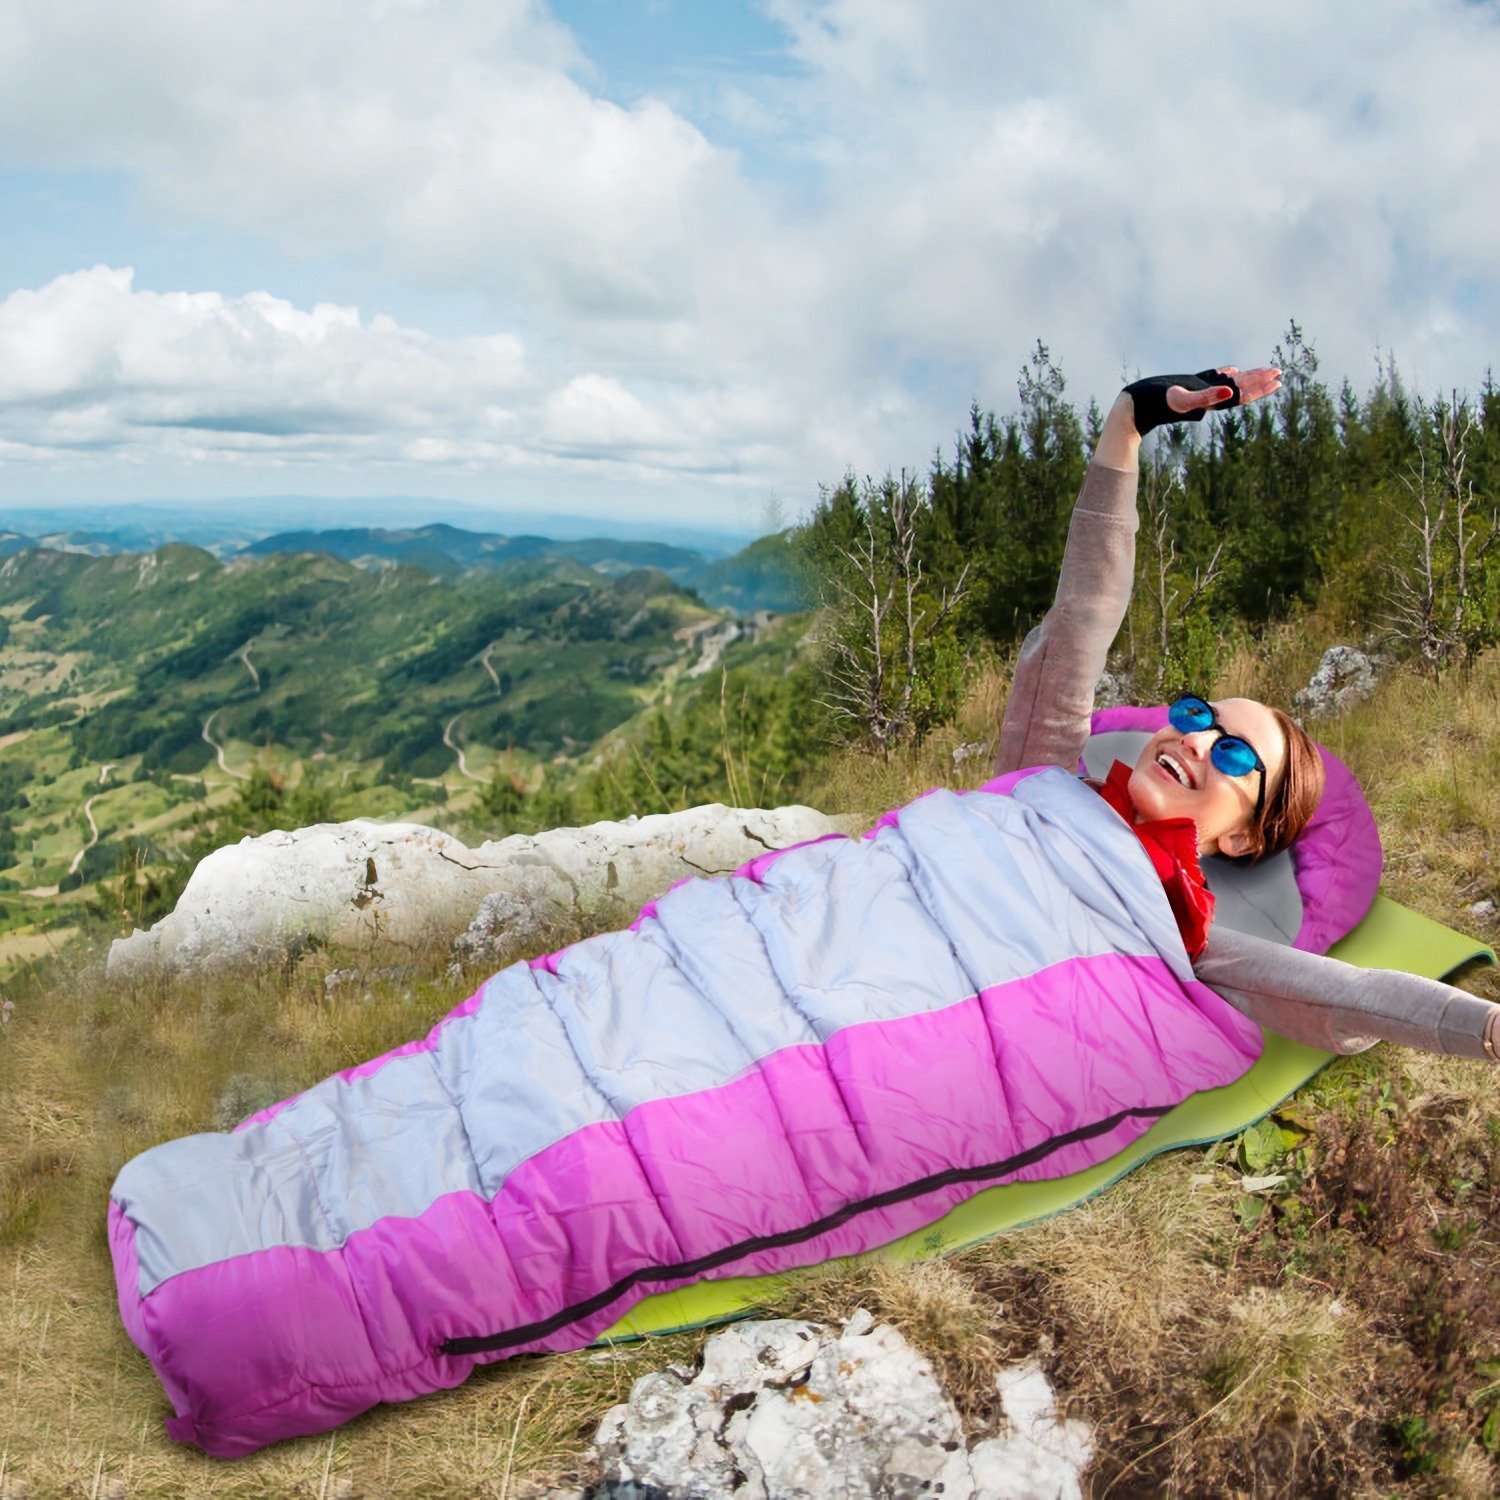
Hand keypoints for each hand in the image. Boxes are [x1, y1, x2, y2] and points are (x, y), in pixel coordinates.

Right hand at [1165, 365, 1281, 415]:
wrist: (1137, 407)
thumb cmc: (1157, 403)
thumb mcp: (1182, 399)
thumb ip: (1207, 396)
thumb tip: (1231, 391)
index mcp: (1211, 400)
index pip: (1241, 394)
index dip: (1259, 387)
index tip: (1277, 379)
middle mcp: (1208, 397)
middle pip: (1239, 389)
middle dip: (1259, 381)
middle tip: (1279, 372)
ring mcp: (1199, 391)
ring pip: (1228, 384)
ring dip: (1246, 378)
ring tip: (1263, 372)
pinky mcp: (1189, 386)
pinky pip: (1212, 379)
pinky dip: (1225, 374)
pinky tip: (1232, 371)